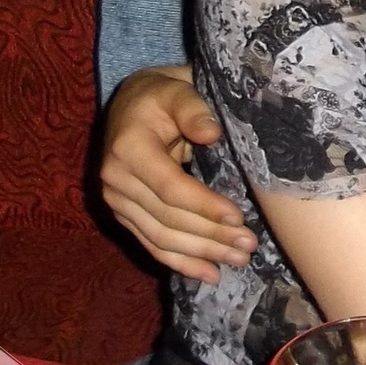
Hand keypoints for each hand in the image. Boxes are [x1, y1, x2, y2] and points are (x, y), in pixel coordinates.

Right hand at [98, 66, 256, 282]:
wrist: (132, 105)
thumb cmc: (163, 96)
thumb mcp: (177, 90)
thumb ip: (193, 109)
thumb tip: (211, 133)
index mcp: (128, 148)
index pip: (170, 187)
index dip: (204, 205)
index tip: (238, 217)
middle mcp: (115, 179)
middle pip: (168, 218)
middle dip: (210, 235)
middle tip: (249, 244)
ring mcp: (117, 201)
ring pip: (161, 238)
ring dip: (201, 254)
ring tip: (239, 259)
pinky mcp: (124, 215)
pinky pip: (152, 245)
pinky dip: (180, 263)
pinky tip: (210, 274)